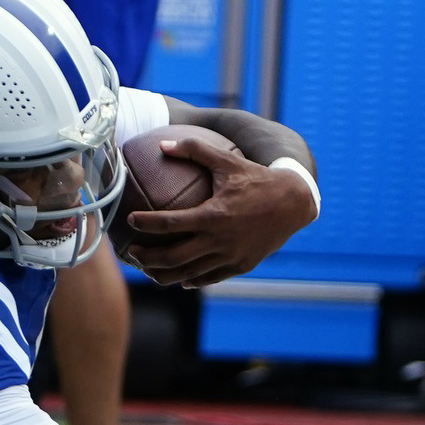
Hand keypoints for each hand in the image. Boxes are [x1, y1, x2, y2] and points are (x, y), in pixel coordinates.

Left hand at [122, 135, 317, 288]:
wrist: (294, 203)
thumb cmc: (257, 178)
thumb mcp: (227, 160)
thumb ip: (194, 150)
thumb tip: (163, 145)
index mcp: (214, 215)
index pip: (170, 224)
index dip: (146, 223)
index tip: (130, 220)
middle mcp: (220, 241)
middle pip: (173, 258)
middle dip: (147, 258)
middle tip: (132, 252)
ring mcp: (230, 257)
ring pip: (188, 275)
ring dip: (163, 274)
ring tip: (148, 267)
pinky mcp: (240, 266)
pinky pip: (208, 278)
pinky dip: (190, 280)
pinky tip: (178, 277)